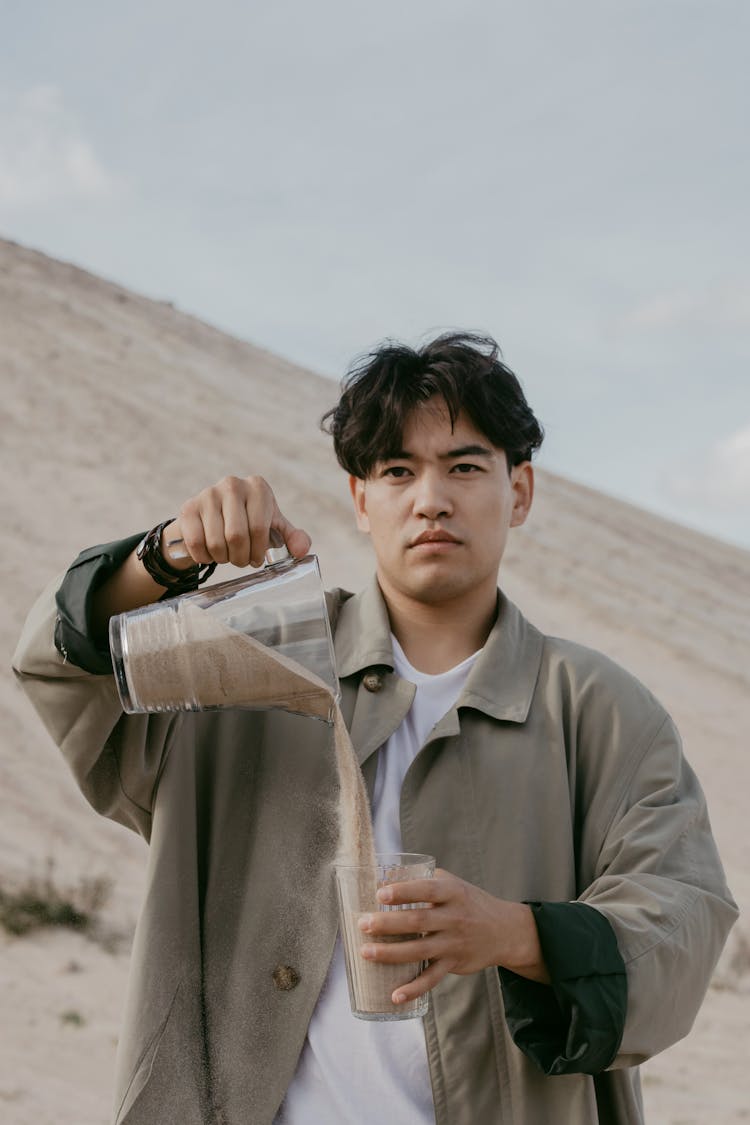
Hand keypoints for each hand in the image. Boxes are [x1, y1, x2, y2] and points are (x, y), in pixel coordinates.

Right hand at [169, 475, 310, 567]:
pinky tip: (209, 553)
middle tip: (241, 560)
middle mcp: (232, 484)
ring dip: (223, 558)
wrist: (212, 519)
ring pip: (216, 542)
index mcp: (258, 487)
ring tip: (227, 555)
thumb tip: (302, 550)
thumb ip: (293, 539)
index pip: (259, 528)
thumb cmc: (249, 523)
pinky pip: (196, 543)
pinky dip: (204, 556)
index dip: (258, 551)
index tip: (257, 558)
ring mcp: (208, 494)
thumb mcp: (274, 529)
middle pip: (236, 536)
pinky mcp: (188, 508)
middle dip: (240, 557)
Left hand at [357, 869, 549, 1004]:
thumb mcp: (451, 883)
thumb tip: (382, 877)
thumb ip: (421, 880)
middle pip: (418, 921)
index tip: (380, 894)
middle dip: (388, 924)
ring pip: (420, 951)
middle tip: (363, 924)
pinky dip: (414, 989)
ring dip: (391, 954)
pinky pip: (432, 979)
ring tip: (366, 952)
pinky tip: (395, 995)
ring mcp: (454, 943)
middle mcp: (455, 918)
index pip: (427, 890)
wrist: (504, 930)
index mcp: (452, 893)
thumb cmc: (468, 901)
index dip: (403, 891)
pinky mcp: (454, 964)